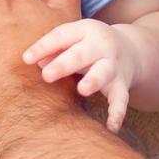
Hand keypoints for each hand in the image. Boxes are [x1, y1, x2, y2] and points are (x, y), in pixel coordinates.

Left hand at [23, 19, 139, 132]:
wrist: (132, 50)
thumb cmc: (88, 47)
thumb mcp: (73, 41)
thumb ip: (54, 50)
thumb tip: (36, 63)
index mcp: (85, 30)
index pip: (62, 36)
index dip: (44, 47)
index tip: (26, 60)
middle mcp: (101, 45)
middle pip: (81, 54)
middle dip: (64, 64)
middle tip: (46, 76)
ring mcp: (113, 64)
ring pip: (103, 72)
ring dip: (93, 80)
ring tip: (82, 90)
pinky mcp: (122, 84)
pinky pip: (121, 99)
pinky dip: (117, 113)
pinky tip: (111, 128)